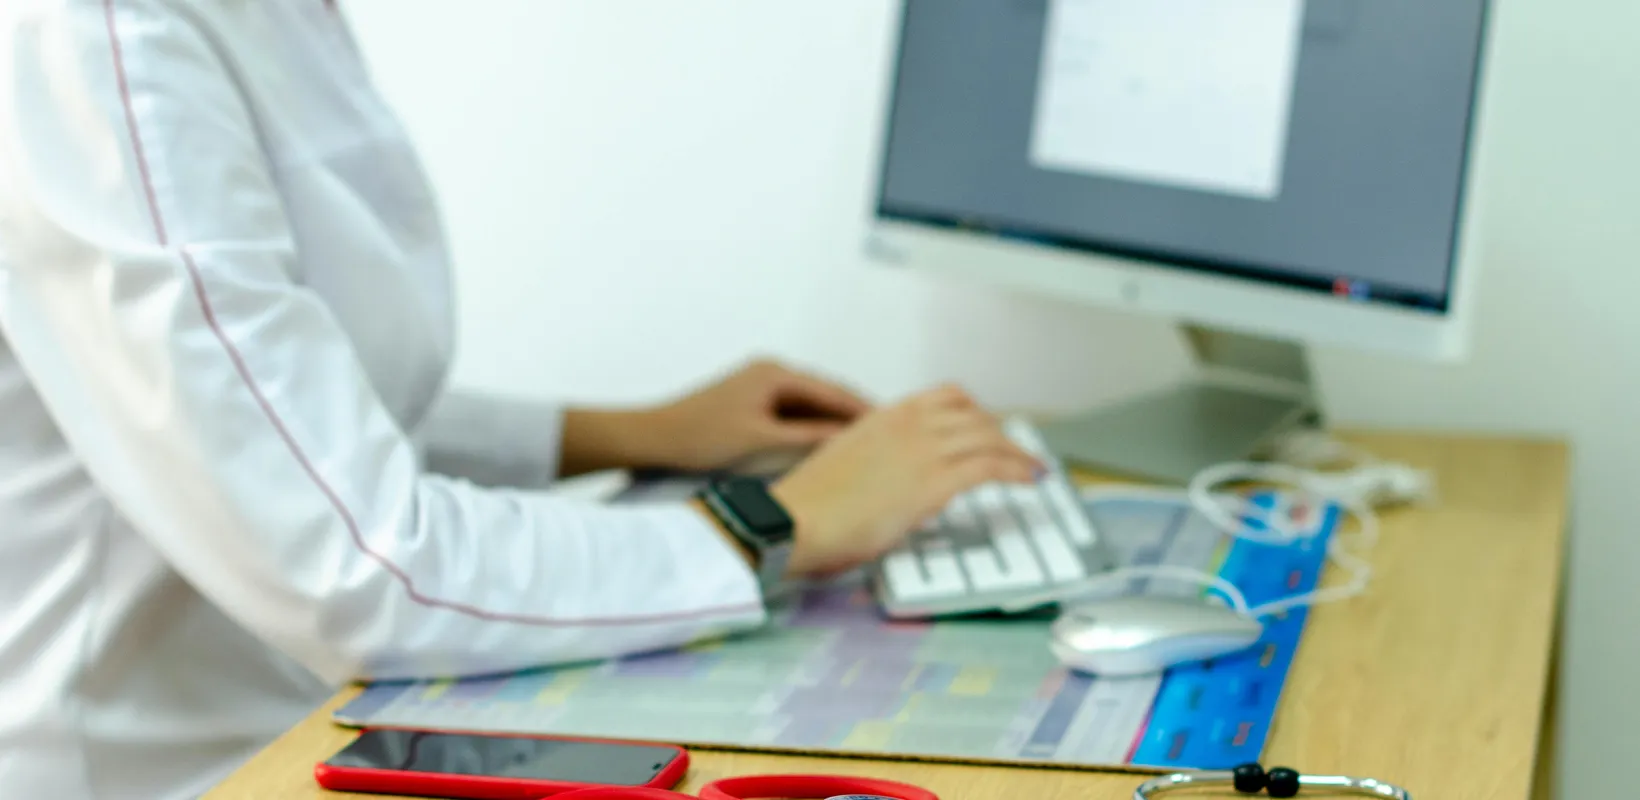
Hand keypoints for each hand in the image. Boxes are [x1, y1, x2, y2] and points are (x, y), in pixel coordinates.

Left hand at [558, 359, 870, 476]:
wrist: (652, 441)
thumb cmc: (699, 437)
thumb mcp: (763, 442)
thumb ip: (809, 438)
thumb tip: (849, 439)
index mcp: (775, 373)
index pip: (833, 391)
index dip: (864, 410)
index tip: (892, 426)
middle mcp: (769, 373)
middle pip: (823, 397)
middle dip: (852, 418)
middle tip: (886, 439)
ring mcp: (758, 388)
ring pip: (808, 408)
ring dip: (830, 426)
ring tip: (862, 448)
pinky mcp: (749, 405)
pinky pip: (791, 416)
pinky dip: (808, 431)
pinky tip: (823, 450)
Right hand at [769, 384, 1042, 576]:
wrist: (797, 519)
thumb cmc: (811, 502)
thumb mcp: (849, 462)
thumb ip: (878, 458)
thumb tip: (896, 476)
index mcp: (886, 416)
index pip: (947, 397)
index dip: (976, 412)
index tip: (987, 427)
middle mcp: (909, 424)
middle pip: (975, 415)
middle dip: (1001, 433)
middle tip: (1015, 452)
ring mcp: (923, 450)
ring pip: (989, 437)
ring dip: (1016, 452)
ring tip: (1031, 467)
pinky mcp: (934, 481)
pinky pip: (991, 466)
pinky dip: (1018, 469)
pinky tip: (1030, 478)